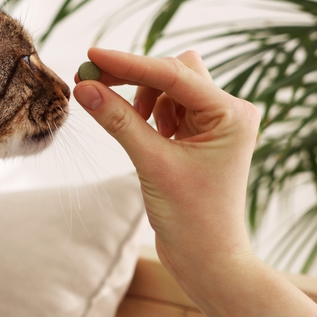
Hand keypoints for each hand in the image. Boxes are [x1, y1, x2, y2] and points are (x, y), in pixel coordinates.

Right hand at [73, 48, 260, 277]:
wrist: (207, 261)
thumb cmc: (192, 219)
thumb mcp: (152, 164)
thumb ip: (119, 122)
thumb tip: (84, 88)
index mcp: (232, 114)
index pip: (175, 74)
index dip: (129, 64)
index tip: (92, 56)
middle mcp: (229, 112)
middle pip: (174, 71)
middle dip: (134, 78)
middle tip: (90, 83)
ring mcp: (215, 124)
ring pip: (169, 87)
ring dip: (144, 100)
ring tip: (136, 132)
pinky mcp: (199, 136)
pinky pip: (168, 107)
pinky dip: (148, 114)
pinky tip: (145, 138)